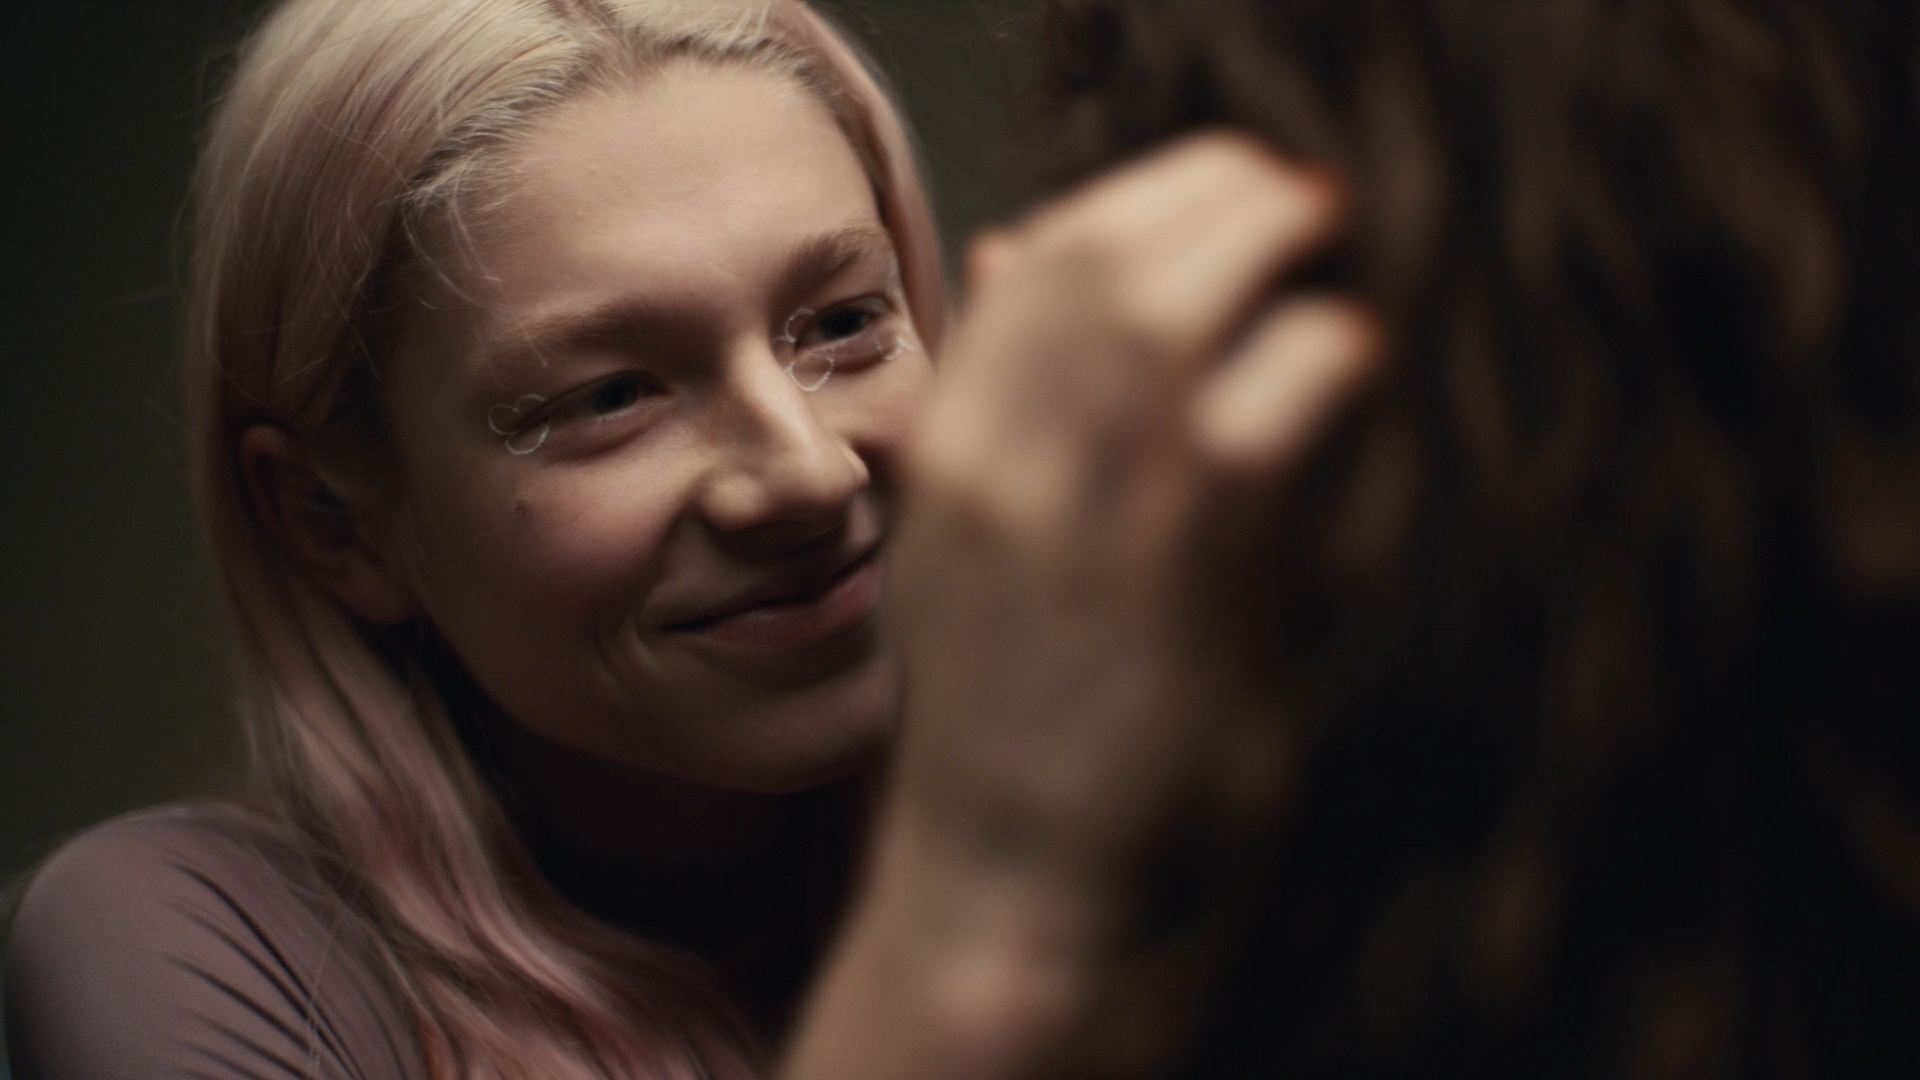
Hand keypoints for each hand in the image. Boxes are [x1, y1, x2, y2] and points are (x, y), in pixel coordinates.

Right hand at [890, 131, 1377, 891]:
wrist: (1016, 887)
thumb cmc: (1005, 723)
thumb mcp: (955, 551)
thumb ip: (987, 405)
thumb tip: (1005, 252)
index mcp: (947, 457)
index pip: (1032, 269)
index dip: (1131, 202)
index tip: (1202, 192)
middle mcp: (1000, 465)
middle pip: (1101, 259)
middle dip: (1207, 192)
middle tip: (1285, 193)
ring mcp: (1086, 513)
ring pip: (1173, 305)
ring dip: (1264, 242)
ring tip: (1324, 237)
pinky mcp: (1182, 573)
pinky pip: (1265, 408)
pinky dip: (1319, 353)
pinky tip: (1347, 352)